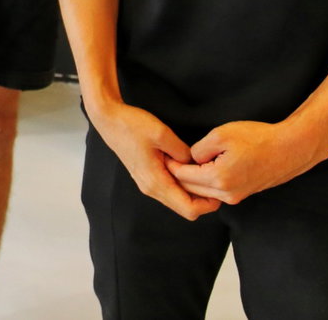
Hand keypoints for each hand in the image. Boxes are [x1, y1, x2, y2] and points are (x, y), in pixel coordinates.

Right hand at [90, 100, 221, 220]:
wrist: (108, 119)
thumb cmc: (132, 125)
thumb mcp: (162, 134)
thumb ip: (182, 152)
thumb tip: (195, 163)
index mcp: (156, 182)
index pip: (189, 209)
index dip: (208, 204)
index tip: (219, 189)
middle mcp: (151, 188)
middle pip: (184, 208)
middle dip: (203, 200)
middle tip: (216, 180)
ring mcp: (147, 184)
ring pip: (177, 200)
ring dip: (193, 192)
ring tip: (205, 173)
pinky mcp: (146, 176)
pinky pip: (170, 190)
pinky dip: (182, 185)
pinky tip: (189, 169)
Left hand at [166, 119, 319, 205]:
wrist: (290, 149)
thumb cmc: (258, 139)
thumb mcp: (222, 135)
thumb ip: (199, 149)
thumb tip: (192, 158)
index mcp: (218, 179)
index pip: (184, 177)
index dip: (171, 165)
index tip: (161, 155)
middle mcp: (226, 194)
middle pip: (191, 188)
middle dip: (177, 175)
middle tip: (165, 161)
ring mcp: (236, 196)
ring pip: (203, 192)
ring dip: (190, 180)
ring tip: (180, 164)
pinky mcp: (243, 194)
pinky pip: (216, 191)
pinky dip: (205, 183)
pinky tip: (201, 169)